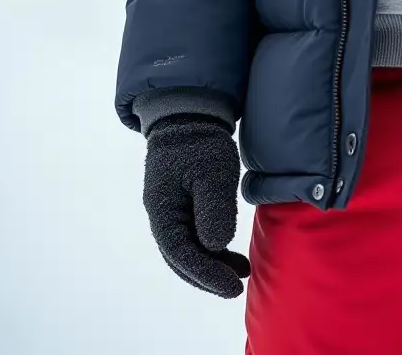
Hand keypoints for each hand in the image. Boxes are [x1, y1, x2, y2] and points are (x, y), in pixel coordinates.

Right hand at [142, 114, 249, 297]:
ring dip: (211, 265)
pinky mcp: (182, 205)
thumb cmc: (200, 141)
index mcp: (161, 208)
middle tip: (236, 287)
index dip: (205, 273)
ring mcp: (170, 210)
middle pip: (181, 257)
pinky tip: (231, 255)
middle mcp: (161, 215)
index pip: (180, 252)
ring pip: (187, 249)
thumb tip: (214, 247)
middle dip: (208, 276)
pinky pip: (193, 236)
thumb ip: (212, 208)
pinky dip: (211, 249)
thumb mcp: (211, 171)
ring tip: (240, 272)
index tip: (231, 286)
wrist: (191, 115)